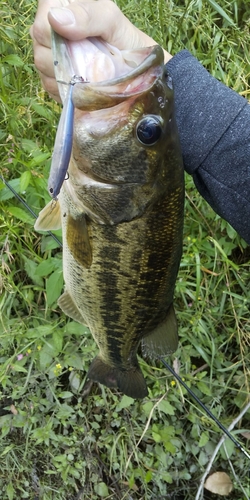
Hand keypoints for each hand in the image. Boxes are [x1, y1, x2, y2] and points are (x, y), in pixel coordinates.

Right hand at [30, 0, 171, 101]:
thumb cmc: (126, 41)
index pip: (43, 17)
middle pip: (39, 43)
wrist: (136, 71)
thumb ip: (88, 15)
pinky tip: (82, 84)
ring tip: (88, 72)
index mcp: (64, 7)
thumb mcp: (113, 22)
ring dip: (65, 73)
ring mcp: (51, 55)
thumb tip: (55, 18)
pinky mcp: (54, 78)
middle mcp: (52, 30)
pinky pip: (50, 85)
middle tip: (87, 59)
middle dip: (63, 55)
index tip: (76, 41)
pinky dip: (66, 88)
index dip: (52, 31)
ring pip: (42, 65)